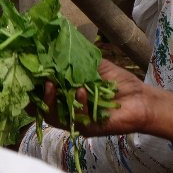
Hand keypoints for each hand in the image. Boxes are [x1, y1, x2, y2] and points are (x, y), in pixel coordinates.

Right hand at [40, 61, 172, 142]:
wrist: (144, 100)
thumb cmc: (122, 85)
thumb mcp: (98, 67)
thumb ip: (80, 60)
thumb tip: (61, 43)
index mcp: (68, 99)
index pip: (43, 96)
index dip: (33, 87)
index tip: (28, 72)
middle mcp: (70, 112)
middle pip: (43, 109)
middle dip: (37, 95)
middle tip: (38, 78)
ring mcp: (78, 122)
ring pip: (55, 117)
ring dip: (51, 101)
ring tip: (51, 84)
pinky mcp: (90, 129)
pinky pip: (78, 118)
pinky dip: (78, 103)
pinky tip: (80, 90)